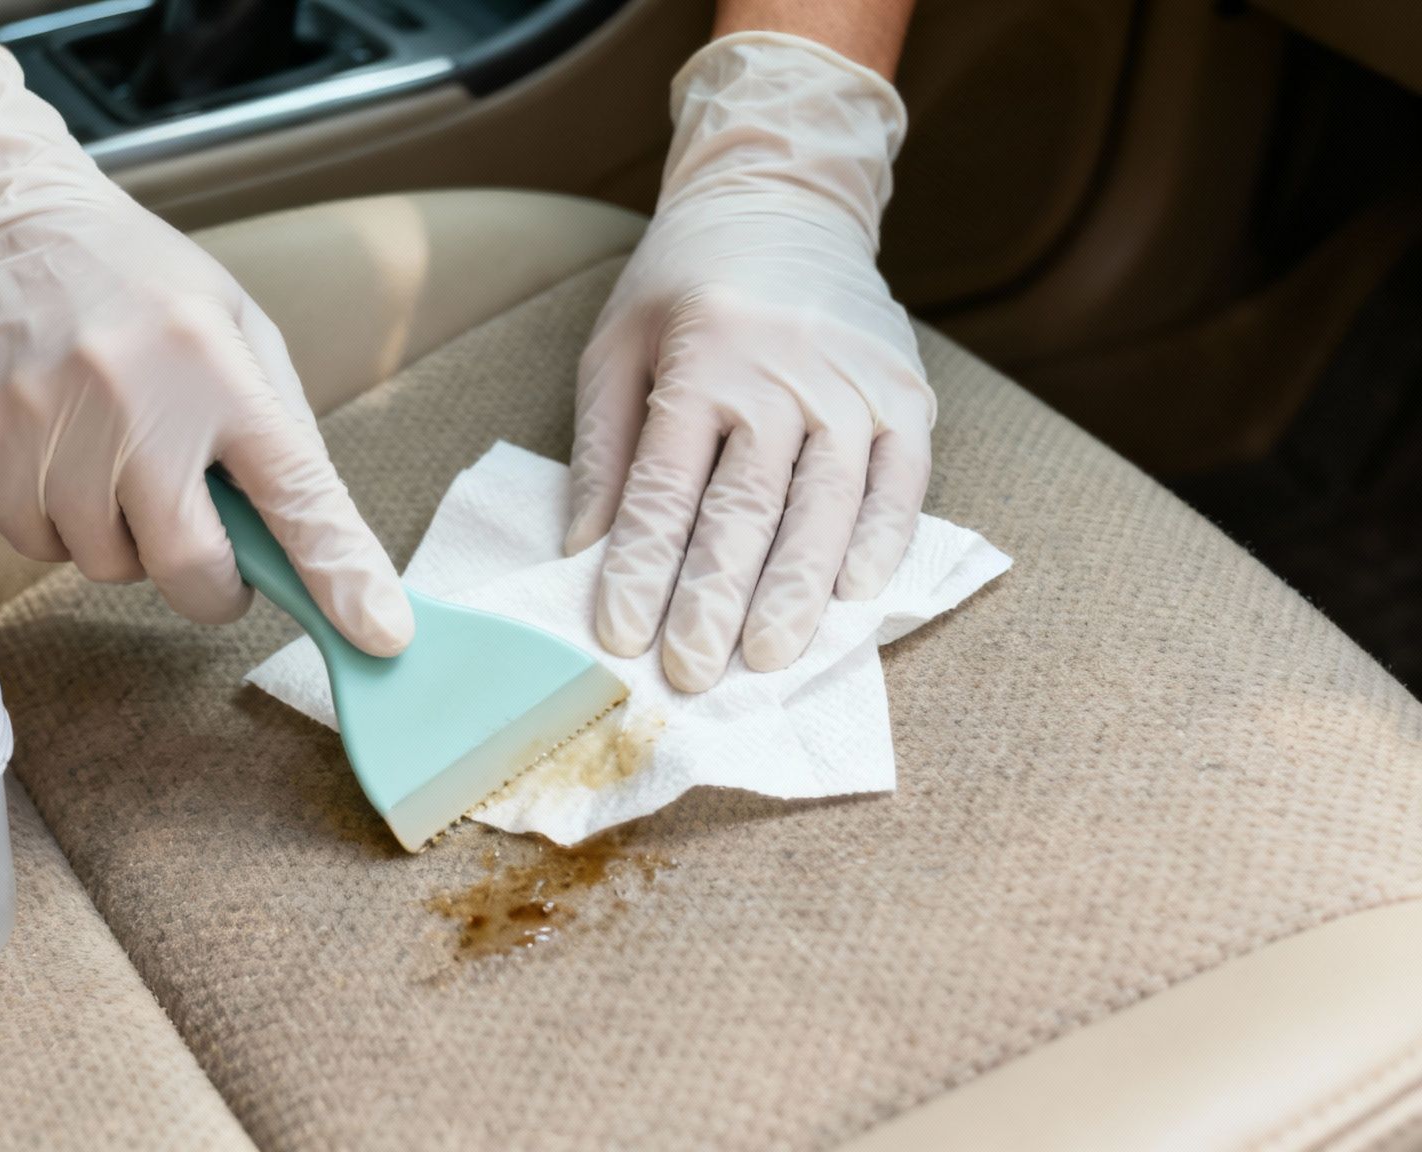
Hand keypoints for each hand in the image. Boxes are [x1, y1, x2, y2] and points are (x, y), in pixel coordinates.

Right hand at [0, 40, 412, 654]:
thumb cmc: (133, 279)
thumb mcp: (233, 320)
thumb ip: (276, 423)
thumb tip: (312, 534)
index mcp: (215, 367)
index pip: (294, 491)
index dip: (339, 572)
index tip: (377, 632)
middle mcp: (132, 402)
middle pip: (191, 569)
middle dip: (212, 583)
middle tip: (206, 547)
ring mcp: (46, 431)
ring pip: (107, 565)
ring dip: (122, 536)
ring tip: (107, 450)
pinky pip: (37, 547)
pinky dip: (56, 520)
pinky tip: (54, 448)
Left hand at [567, 31, 934, 690]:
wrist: (785, 194)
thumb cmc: (683, 282)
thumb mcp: (616, 342)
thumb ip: (602, 448)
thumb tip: (581, 550)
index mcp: (701, 358)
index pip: (666, 488)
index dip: (641, 569)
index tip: (619, 637)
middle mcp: (782, 373)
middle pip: (747, 508)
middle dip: (715, 600)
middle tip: (692, 675)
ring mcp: (853, 385)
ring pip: (827, 506)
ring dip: (798, 591)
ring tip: (769, 660)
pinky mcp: (908, 393)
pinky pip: (901, 483)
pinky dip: (882, 541)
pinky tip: (857, 598)